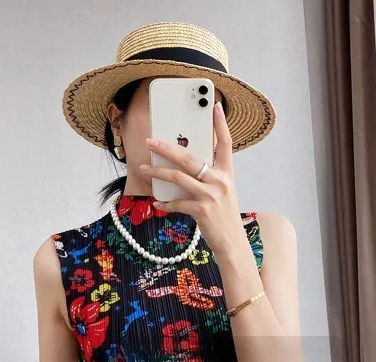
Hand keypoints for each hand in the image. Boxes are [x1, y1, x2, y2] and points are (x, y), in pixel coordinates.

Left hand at [140, 101, 247, 260]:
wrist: (231, 242)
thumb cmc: (224, 216)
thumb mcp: (223, 192)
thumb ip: (208, 177)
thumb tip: (184, 165)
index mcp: (227, 173)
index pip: (225, 143)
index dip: (221, 124)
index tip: (215, 106)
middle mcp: (220, 181)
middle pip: (190, 157)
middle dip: (167, 148)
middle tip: (151, 141)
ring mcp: (211, 196)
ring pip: (179, 177)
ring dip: (158, 172)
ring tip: (144, 168)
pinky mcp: (202, 210)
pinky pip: (177, 202)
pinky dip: (165, 203)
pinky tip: (157, 202)